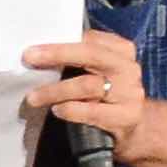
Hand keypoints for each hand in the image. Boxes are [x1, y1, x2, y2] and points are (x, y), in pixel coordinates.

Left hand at [21, 31, 151, 147]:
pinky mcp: (126, 116)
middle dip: (57, 55)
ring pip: (88, 85)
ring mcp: (129, 92)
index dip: (61, 41)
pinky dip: (70, 110)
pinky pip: (92, 111)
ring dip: (56, 90)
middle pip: (91, 55)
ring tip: (34, 97)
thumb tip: (40, 53)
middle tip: (29, 59)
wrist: (137, 128)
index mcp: (121, 50)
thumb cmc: (109, 95)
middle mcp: (127, 68)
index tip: (34, 46)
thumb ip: (80, 60)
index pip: (90, 39)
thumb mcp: (100, 72)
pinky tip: (56, 110)